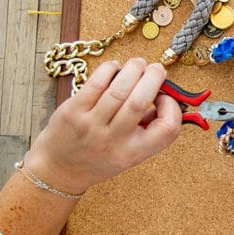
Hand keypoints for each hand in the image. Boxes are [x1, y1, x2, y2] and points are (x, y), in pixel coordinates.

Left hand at [25, 58, 182, 194]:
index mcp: (133, 152)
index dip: (172, 107)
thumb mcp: (131, 153)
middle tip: (156, 70)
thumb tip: (165, 92)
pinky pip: (96, 83)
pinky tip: (115, 68)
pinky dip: (110, 69)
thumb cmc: (99, 157)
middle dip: (154, 77)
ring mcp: (91, 126)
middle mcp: (113, 141)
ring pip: (119, 89)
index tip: (164, 98)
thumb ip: (149, 126)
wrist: (60, 170)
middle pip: (140, 101)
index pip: (167, 128)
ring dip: (134, 69)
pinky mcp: (73, 112)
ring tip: (138, 64)